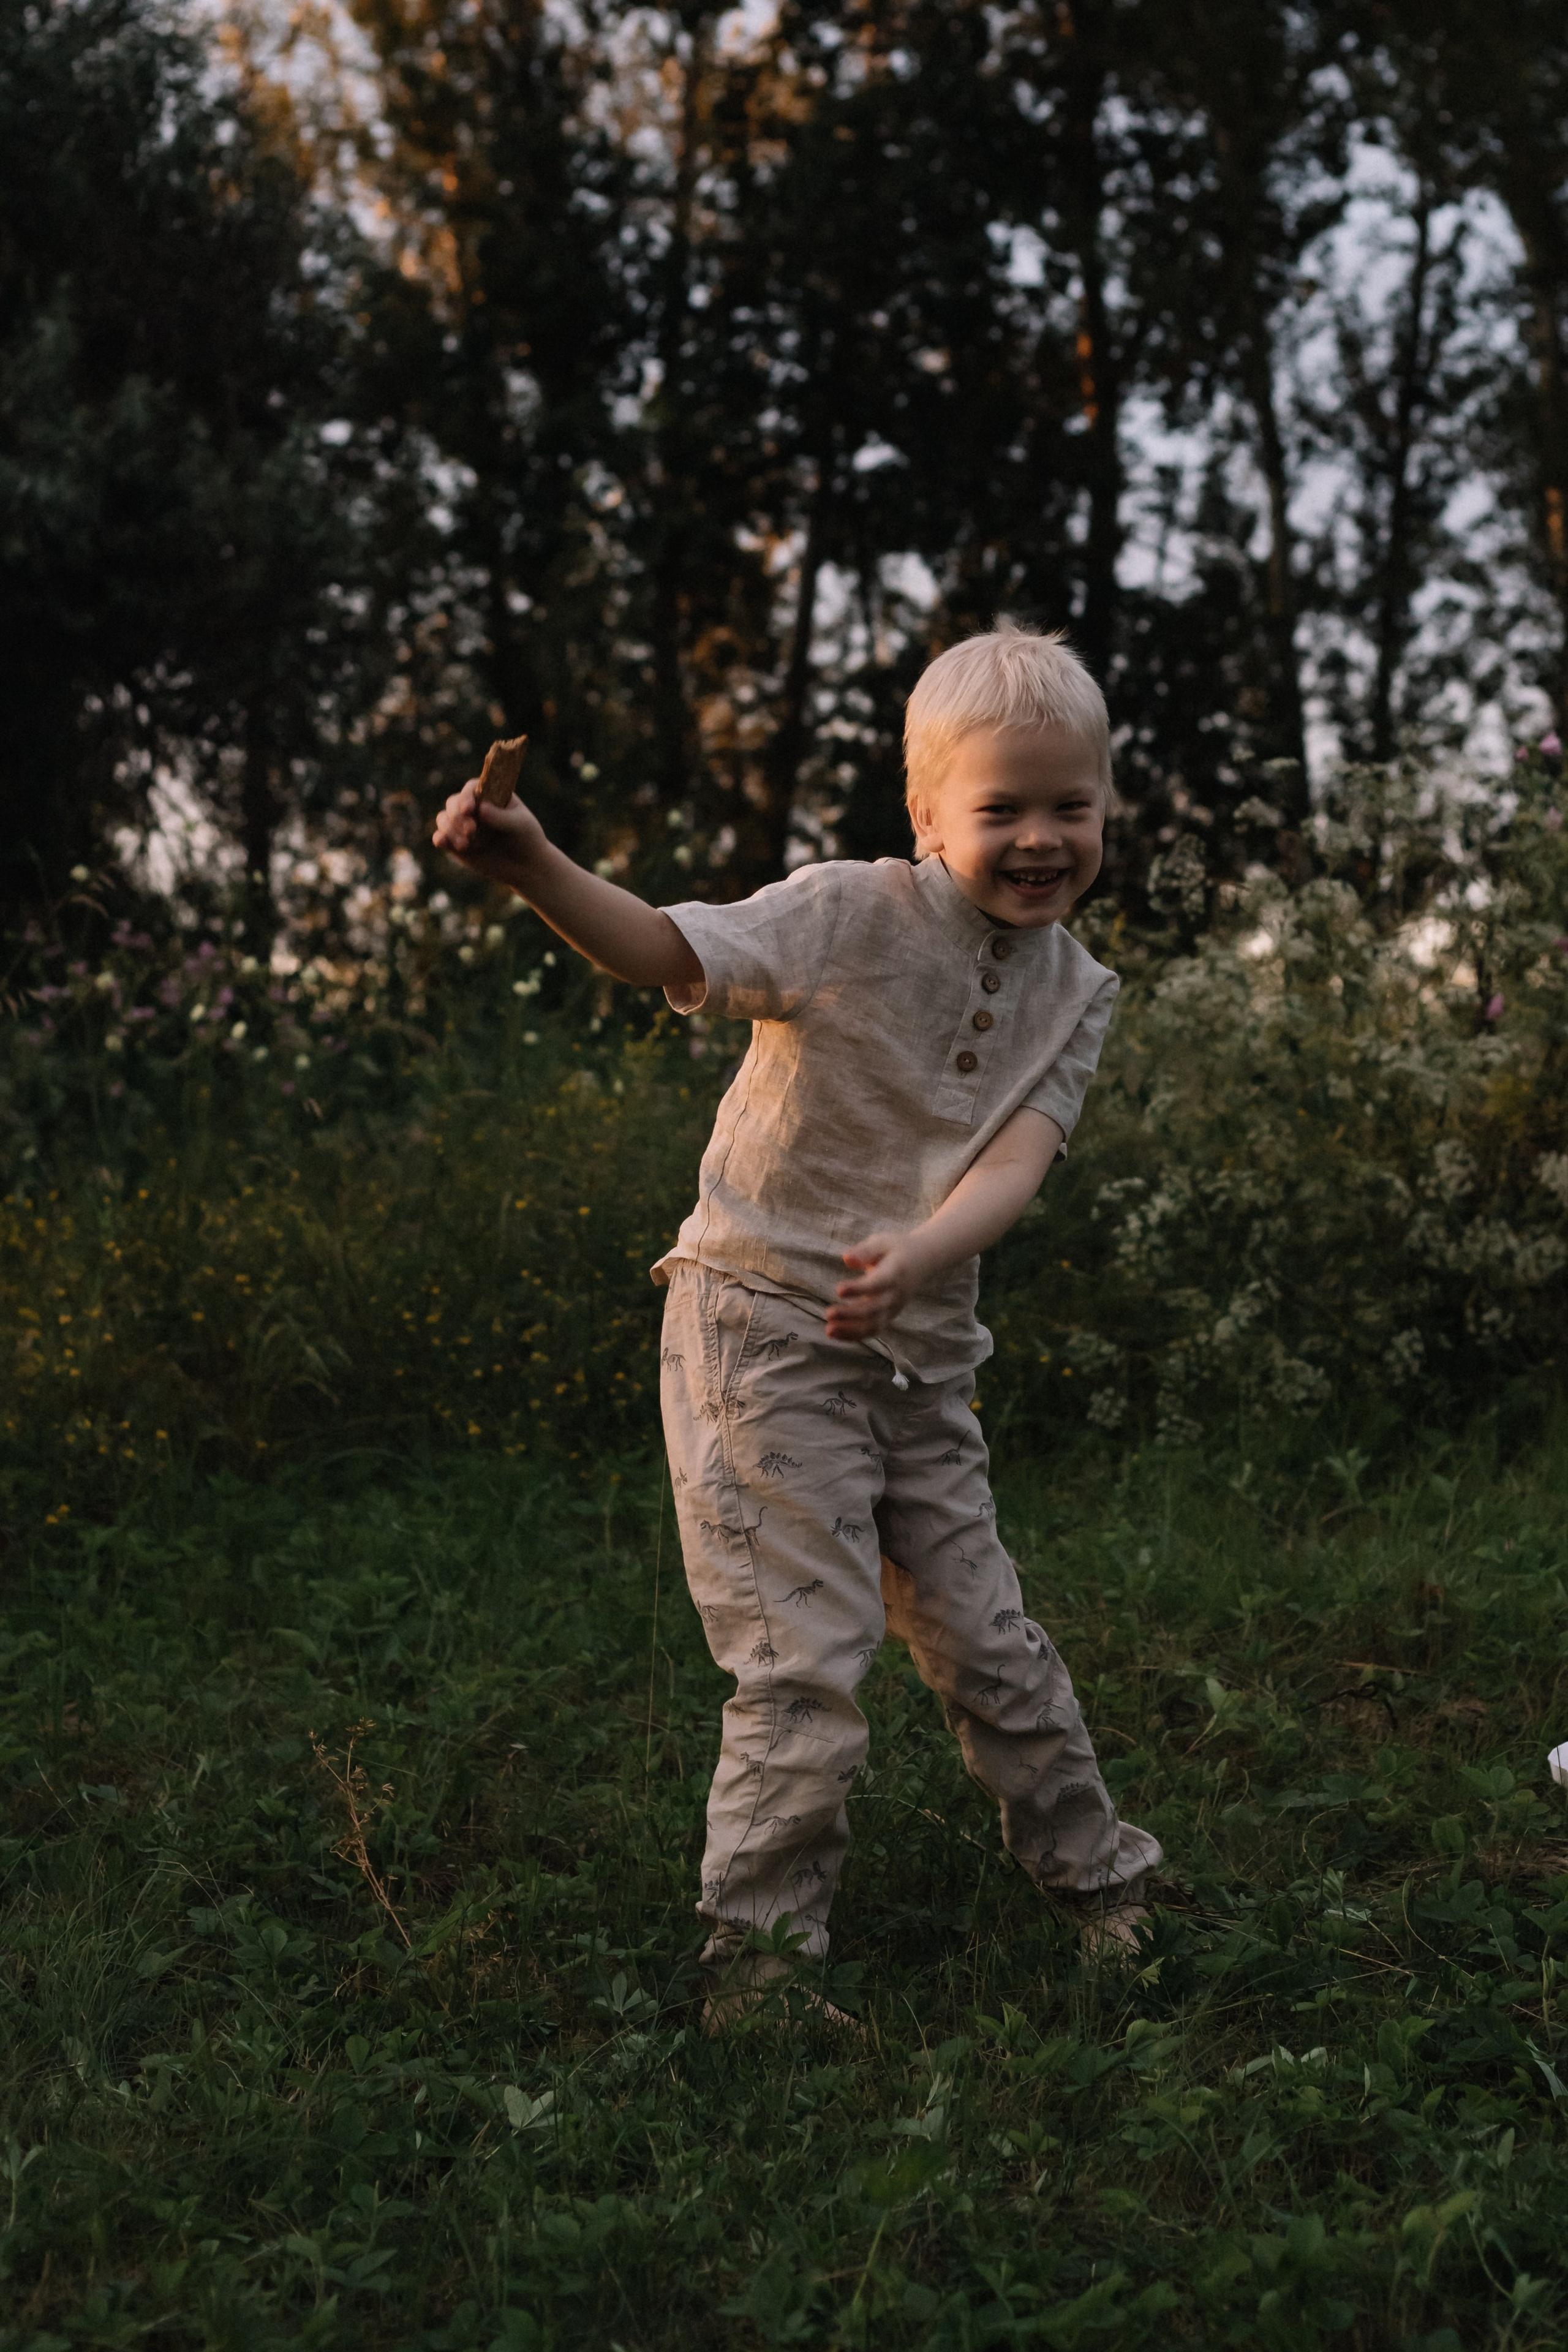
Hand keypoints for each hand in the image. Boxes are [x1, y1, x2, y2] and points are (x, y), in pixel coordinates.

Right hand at [432, 776, 547, 884]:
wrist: (527, 866)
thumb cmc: (526, 838)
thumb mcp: (520, 825)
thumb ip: (502, 817)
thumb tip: (481, 809)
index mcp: (489, 795)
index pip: (471, 789)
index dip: (466, 796)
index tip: (469, 809)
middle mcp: (473, 807)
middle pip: (453, 803)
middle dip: (458, 816)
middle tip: (471, 830)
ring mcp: (463, 825)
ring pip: (444, 819)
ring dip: (450, 829)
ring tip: (465, 845)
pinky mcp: (456, 844)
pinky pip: (441, 838)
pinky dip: (440, 839)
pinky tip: (443, 843)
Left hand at [826, 1231, 926, 1340]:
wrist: (922, 1260)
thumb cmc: (896, 1248)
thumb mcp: (882, 1242)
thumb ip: (865, 1250)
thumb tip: (846, 1258)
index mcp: (895, 1272)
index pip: (878, 1283)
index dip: (859, 1288)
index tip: (839, 1290)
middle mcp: (896, 1293)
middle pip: (875, 1309)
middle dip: (851, 1314)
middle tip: (829, 1313)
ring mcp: (894, 1307)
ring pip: (874, 1325)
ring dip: (851, 1330)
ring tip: (829, 1329)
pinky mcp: (889, 1316)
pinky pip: (873, 1330)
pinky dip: (854, 1335)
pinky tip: (835, 1333)